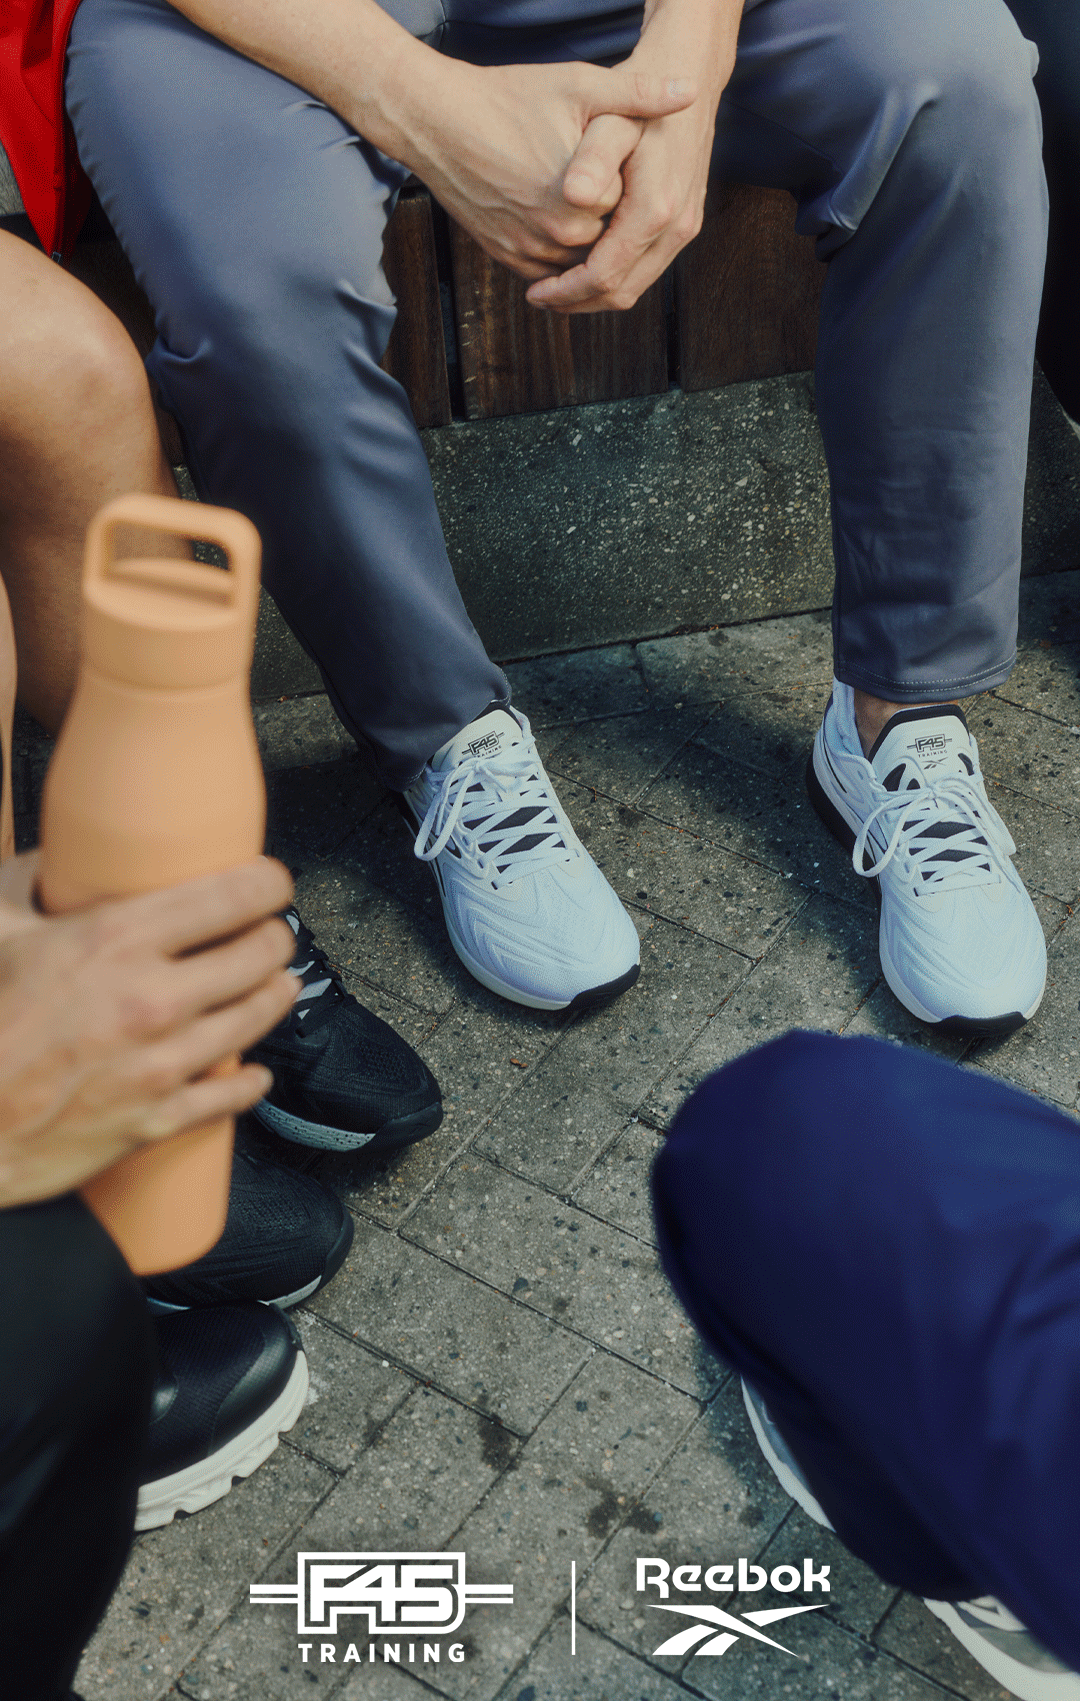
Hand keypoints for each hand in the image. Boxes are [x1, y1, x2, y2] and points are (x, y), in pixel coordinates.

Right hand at [0, 855, 297, 1209]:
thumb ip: (24, 885)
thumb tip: (47, 864)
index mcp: (113, 942)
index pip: (231, 896)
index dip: (268, 883)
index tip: (271, 882)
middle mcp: (149, 1000)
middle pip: (260, 953)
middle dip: (276, 936)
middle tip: (271, 933)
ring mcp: (161, 1062)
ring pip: (258, 1016)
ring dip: (276, 994)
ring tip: (277, 984)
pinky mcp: (159, 1117)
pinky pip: (233, 1093)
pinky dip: (249, 1078)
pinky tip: (251, 1069)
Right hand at [401, 58, 695, 278]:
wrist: (439, 122)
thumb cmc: (508, 98)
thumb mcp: (578, 86)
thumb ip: (637, 94)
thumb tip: (690, 91)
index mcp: (585, 201)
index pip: (628, 207)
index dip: (628, 181)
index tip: (627, 161)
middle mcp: (558, 236)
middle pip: (606, 237)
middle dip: (611, 215)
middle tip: (609, 187)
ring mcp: (529, 252)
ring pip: (578, 259)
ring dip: (587, 241)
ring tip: (589, 205)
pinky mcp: (506, 257)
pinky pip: (547, 269)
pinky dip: (559, 255)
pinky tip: (564, 226)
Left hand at [526, 85, 718, 311]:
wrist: (689, 76)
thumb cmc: (640, 94)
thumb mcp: (610, 118)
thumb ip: (594, 158)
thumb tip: (574, 196)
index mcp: (655, 208)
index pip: (605, 274)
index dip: (566, 291)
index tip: (534, 293)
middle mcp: (676, 226)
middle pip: (622, 292)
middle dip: (577, 301)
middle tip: (539, 298)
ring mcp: (684, 228)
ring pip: (636, 287)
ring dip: (594, 295)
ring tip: (556, 290)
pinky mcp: (684, 224)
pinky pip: (646, 269)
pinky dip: (613, 277)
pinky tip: (583, 268)